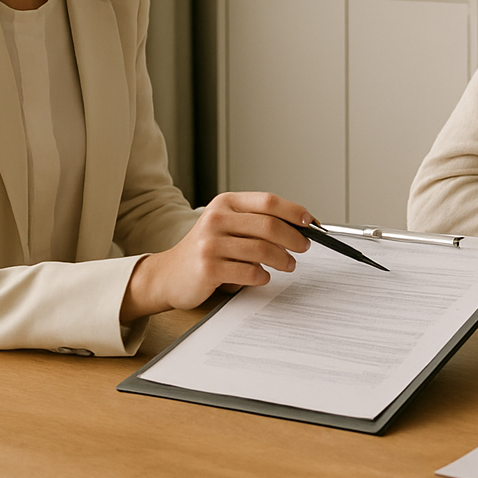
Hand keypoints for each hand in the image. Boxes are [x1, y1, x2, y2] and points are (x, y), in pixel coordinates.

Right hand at [121, 191, 312, 321]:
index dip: (294, 211)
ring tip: (288, 265)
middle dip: (294, 238)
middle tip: (304, 247)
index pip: (268, 201)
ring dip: (283, 259)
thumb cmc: (205, 250)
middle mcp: (217, 219)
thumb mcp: (227, 225)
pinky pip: (248, 272)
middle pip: (269, 225)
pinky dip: (262, 276)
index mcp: (226, 203)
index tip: (310, 222)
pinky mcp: (208, 268)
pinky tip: (263, 276)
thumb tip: (299, 226)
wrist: (168, 274)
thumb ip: (256, 222)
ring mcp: (210, 244)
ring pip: (262, 250)